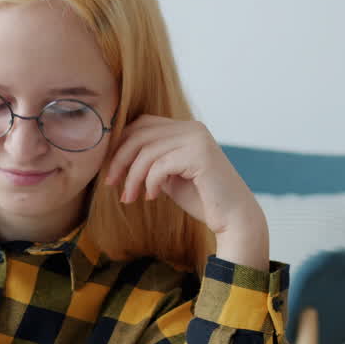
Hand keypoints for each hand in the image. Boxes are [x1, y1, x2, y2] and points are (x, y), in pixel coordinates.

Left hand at [102, 117, 268, 268]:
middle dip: (119, 159)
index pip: (142, 124)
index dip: (120, 145)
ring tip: (129, 197)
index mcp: (185, 128)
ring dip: (132, 177)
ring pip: (147, 151)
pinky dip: (150, 182)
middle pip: (140, 134)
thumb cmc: (201, 199)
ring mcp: (197, 139)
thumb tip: (117, 155)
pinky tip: (152, 197)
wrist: (234, 218)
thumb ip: (151, 162)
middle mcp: (192, 128)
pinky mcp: (200, 155)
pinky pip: (160, 165)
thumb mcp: (169, 175)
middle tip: (111, 183)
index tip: (111, 171)